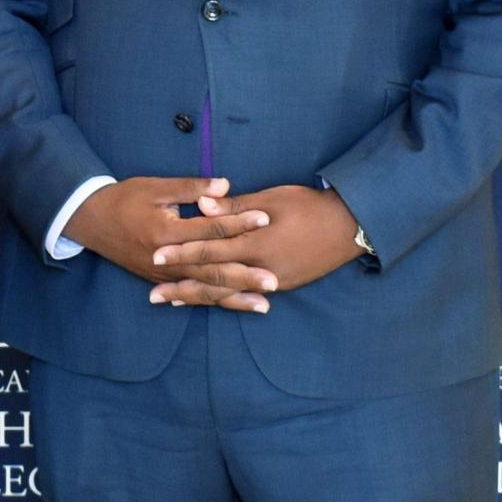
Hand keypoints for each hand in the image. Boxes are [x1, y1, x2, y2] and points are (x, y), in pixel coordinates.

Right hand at [67, 175, 273, 312]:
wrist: (91, 220)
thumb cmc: (124, 198)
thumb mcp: (156, 187)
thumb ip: (191, 188)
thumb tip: (225, 186)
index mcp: (166, 232)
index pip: (209, 230)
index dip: (238, 223)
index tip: (266, 219)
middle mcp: (166, 259)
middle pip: (212, 269)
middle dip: (245, 277)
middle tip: (274, 281)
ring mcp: (163, 274)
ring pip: (204, 289)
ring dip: (235, 297)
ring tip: (264, 304)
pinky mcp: (160, 280)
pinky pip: (192, 294)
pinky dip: (215, 301)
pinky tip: (235, 306)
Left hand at [149, 185, 361, 303]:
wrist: (349, 227)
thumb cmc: (309, 206)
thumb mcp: (272, 199)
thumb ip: (235, 207)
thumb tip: (202, 205)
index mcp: (256, 242)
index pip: (211, 249)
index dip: (182, 252)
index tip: (156, 256)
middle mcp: (261, 267)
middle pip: (213, 279)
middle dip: (182, 286)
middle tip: (152, 295)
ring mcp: (273, 281)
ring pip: (227, 293)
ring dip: (198, 297)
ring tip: (171, 302)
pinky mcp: (282, 286)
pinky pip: (245, 295)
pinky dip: (224, 299)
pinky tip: (208, 300)